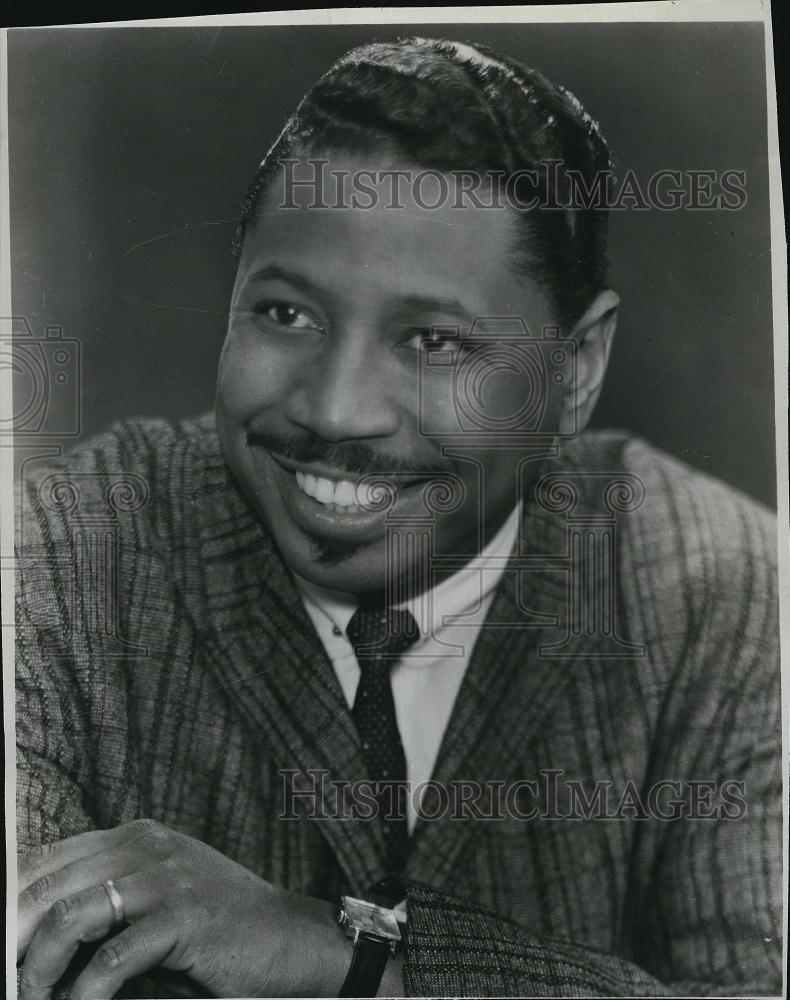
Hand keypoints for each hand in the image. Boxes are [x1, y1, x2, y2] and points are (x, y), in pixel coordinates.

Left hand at [17, 819, 351, 998]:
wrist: (292, 937)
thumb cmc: (221, 924)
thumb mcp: (160, 895)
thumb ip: (108, 895)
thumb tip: (35, 930)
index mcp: (133, 836)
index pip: (44, 859)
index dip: (9, 898)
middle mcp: (144, 847)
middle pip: (46, 886)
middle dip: (12, 940)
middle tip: (4, 978)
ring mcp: (166, 878)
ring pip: (69, 917)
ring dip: (38, 969)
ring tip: (35, 999)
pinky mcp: (184, 917)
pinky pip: (112, 959)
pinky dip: (85, 994)